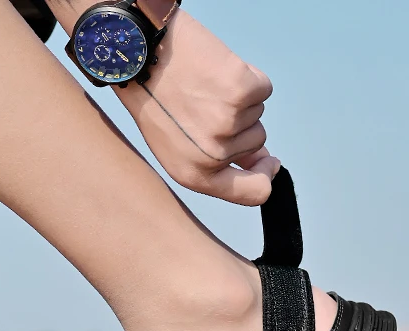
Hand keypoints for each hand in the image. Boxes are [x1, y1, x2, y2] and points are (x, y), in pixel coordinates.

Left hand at [121, 10, 278, 205]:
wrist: (143, 57)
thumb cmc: (156, 101)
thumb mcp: (177, 146)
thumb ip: (216, 161)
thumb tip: (258, 162)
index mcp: (195, 175)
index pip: (253, 193)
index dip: (265, 177)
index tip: (267, 161)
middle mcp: (213, 156)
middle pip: (257, 144)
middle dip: (239, 123)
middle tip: (204, 105)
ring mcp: (228, 124)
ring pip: (258, 114)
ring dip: (239, 100)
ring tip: (205, 89)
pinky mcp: (241, 92)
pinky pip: (263, 88)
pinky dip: (248, 76)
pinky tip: (217, 72)